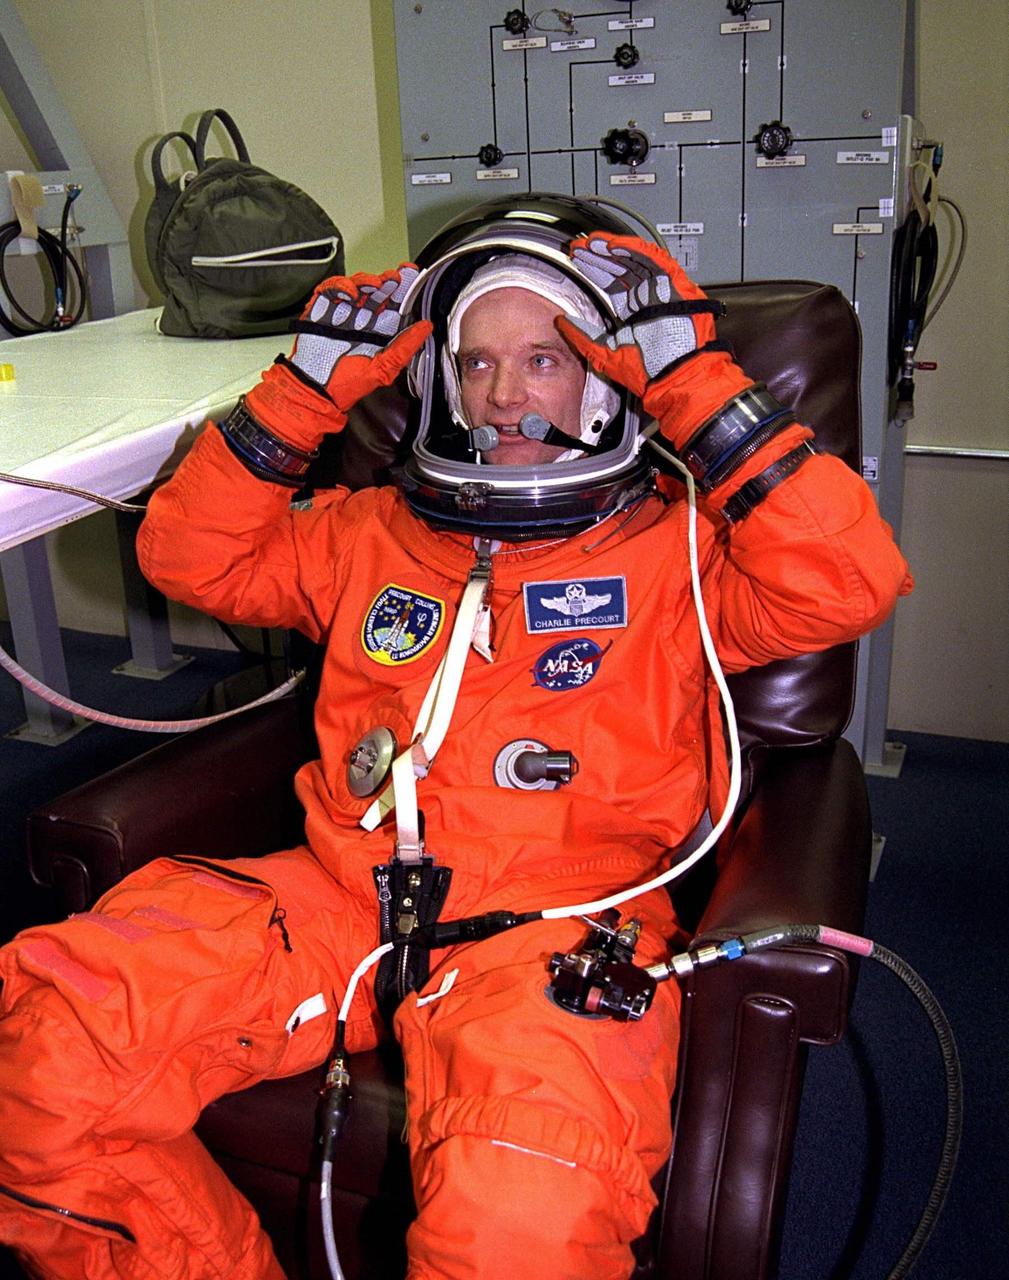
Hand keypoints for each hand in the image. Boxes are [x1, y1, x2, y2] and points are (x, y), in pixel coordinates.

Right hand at [244, 264, 431, 450]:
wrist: (315, 389)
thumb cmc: (347, 384)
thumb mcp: (383, 369)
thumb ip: (405, 348)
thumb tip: (426, 328)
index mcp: (378, 333)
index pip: (394, 307)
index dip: (404, 292)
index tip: (413, 278)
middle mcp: (361, 321)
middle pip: (378, 293)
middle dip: (389, 282)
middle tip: (399, 276)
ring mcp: (341, 314)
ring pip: (357, 287)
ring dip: (368, 281)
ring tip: (378, 283)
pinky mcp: (322, 310)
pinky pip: (331, 290)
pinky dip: (341, 286)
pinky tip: (350, 293)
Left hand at [555, 233, 717, 395]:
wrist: (674, 376)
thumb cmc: (648, 372)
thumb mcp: (605, 352)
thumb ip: (582, 336)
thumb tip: (561, 322)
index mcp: (634, 313)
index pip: (612, 283)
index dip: (593, 269)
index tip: (576, 259)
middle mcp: (648, 299)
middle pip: (621, 269)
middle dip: (598, 256)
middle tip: (579, 246)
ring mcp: (662, 290)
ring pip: (635, 261)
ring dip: (612, 249)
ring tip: (591, 242)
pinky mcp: (675, 285)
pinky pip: (655, 260)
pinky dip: (634, 250)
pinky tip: (614, 246)